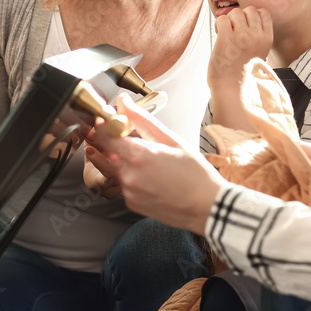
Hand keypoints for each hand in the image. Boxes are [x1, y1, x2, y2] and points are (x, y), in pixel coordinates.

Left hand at [90, 95, 227, 233]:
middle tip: (124, 135)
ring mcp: (129, 192)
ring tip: (146, 159)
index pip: (104, 135)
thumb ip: (142, 120)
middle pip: (104, 152)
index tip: (108, 118)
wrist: (207, 207)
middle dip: (110, 141)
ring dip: (120, 159)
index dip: (103, 124)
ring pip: (113, 168)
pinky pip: (123, 184)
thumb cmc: (195, 174)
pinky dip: (130, 176)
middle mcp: (129, 176)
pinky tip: (150, 175)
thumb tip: (124, 103)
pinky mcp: (132, 204)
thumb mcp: (171, 140)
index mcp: (139, 156)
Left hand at [208, 7, 272, 89]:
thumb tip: (244, 19)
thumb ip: (256, 37)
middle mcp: (256, 36)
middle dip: (240, 17)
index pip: (263, 13)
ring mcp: (241, 36)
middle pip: (250, 9)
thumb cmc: (243, 73)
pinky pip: (222, 19)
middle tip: (234, 30)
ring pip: (235, 12)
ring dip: (228, 21)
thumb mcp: (259, 53)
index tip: (246, 26)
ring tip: (226, 34)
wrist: (233, 89)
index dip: (253, 16)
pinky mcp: (226, 38)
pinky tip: (219, 36)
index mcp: (267, 39)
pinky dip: (218, 25)